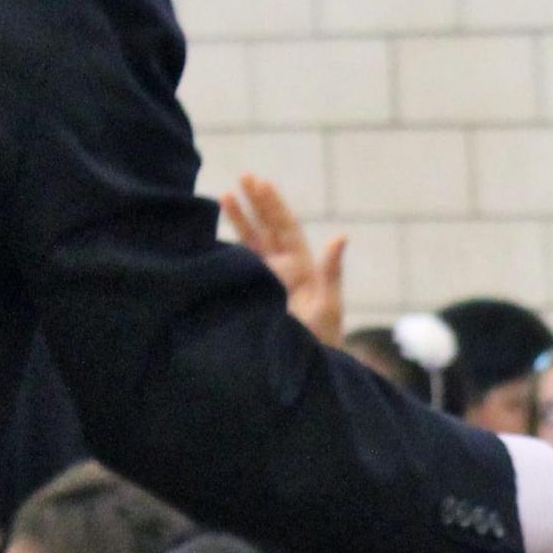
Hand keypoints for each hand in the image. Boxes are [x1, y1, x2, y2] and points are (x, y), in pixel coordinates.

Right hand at [222, 173, 348, 346]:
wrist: (303, 375)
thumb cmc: (321, 344)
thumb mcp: (328, 306)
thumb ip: (331, 272)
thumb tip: (340, 235)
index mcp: (302, 269)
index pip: (285, 230)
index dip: (272, 205)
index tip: (259, 182)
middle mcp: (283, 272)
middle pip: (267, 231)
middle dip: (255, 204)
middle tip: (243, 177)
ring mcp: (266, 284)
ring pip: (251, 246)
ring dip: (240, 222)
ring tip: (224, 196)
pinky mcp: (251, 297)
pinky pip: (238, 268)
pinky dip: (226, 250)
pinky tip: (211, 236)